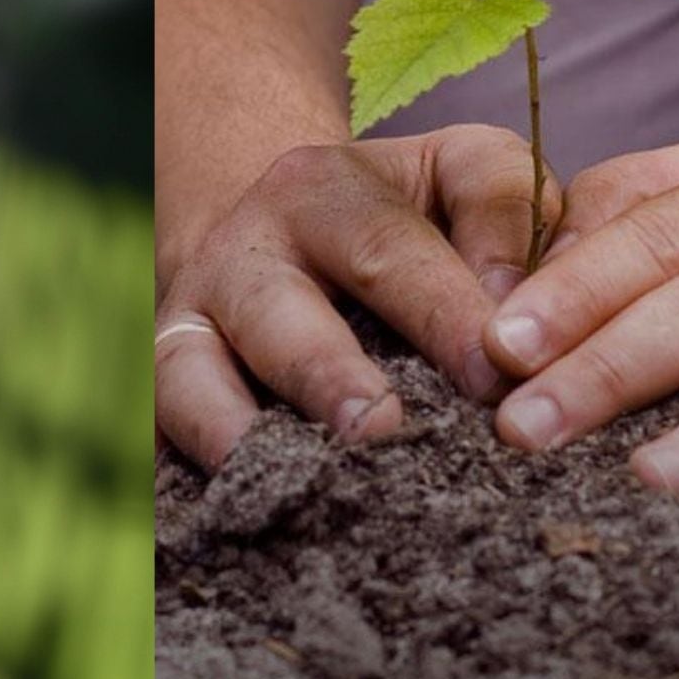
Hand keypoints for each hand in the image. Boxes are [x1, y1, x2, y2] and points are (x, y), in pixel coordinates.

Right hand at [156, 126, 561, 468]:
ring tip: (306, 477)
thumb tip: (513, 313)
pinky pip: (165, 430)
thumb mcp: (458, 171)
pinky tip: (250, 507)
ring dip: (241, 431)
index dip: (442, 313)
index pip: (385, 248)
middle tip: (383, 429)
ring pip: (191, 373)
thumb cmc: (405, 212)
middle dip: (328, 376)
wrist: (283, 225)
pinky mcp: (165, 384)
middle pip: (278, 313)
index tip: (499, 375)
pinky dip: (198, 468)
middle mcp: (243, 249)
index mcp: (321, 188)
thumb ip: (505, 208)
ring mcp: (190, 319)